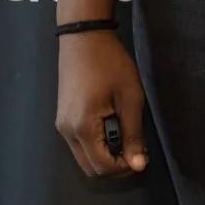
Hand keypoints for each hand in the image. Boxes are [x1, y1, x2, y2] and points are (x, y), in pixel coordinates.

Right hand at [54, 29, 150, 177]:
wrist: (85, 37)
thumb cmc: (109, 62)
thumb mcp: (130, 97)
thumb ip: (133, 134)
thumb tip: (138, 164)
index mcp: (83, 126)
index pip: (103, 166)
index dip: (125, 167)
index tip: (141, 154)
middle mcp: (67, 130)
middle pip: (91, 167)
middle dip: (114, 165)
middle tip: (135, 148)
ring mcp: (62, 124)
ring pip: (84, 157)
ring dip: (105, 154)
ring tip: (125, 133)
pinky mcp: (63, 117)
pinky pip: (79, 143)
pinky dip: (96, 143)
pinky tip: (112, 124)